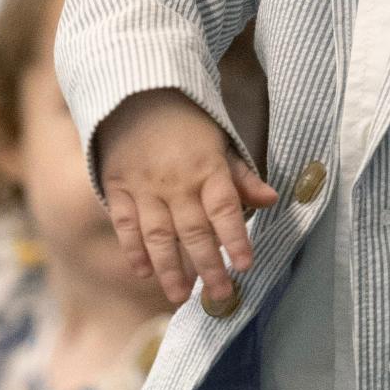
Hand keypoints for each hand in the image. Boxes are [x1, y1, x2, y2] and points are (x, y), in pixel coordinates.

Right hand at [98, 89, 277, 306]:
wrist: (137, 93)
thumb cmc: (187, 121)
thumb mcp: (221, 140)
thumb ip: (242, 175)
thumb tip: (272, 200)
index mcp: (206, 166)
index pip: (225, 208)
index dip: (236, 238)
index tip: (246, 266)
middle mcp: (176, 180)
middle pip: (193, 230)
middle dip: (208, 266)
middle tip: (220, 296)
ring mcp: (144, 185)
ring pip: (158, 234)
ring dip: (170, 268)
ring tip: (180, 296)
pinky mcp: (117, 187)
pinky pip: (125, 224)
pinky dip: (133, 250)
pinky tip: (144, 273)